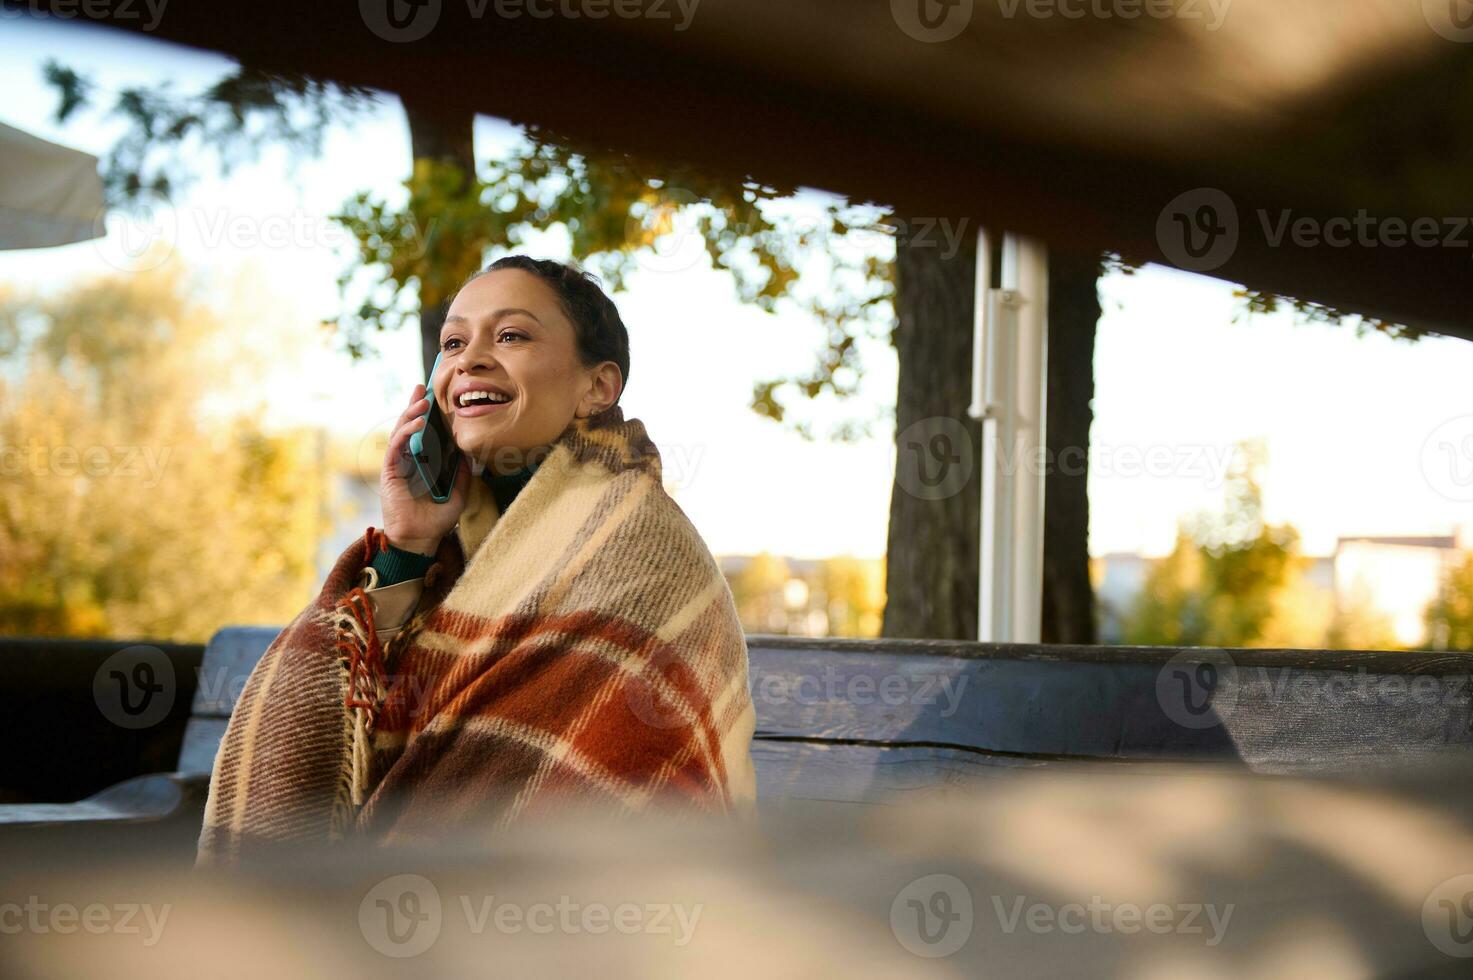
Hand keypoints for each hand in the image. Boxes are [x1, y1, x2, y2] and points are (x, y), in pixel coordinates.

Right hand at [380, 382, 470, 555]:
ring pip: (400, 433)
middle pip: (409, 427)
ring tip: (423, 402)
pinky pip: (396, 447)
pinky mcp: (389, 471)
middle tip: (422, 388)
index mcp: (422, 463)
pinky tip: (418, 424)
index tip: (433, 397)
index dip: (426, 415)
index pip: (423, 434)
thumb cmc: (436, 520)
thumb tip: (468, 451)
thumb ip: (462, 473)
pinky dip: (406, 434)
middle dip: (414, 406)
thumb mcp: (458, 493)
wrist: (420, 539)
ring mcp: (397, 465)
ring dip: (410, 415)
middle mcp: (408, 461)